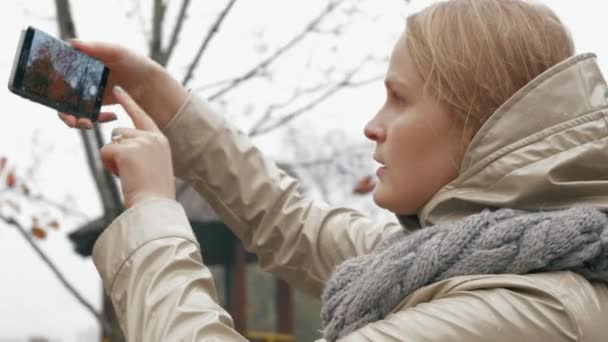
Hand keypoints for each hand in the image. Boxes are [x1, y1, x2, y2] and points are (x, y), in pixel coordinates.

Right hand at [58, 40, 186, 129]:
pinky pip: (90, 116)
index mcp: (79, 63)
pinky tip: (113, 116)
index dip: (51, 89)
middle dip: (64, 113)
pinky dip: (97, 119)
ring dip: (77, 120)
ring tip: (89, 124)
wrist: (151, 83)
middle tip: (74, 122)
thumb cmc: (134, 62)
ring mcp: (88, 94)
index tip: (55, 100)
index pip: (56, 76)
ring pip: (74, 111)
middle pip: (61, 99)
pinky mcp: (98, 106)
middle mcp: (79, 79)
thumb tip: (72, 43)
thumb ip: (96, 47)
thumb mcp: (117, 51)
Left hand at [100, 86, 174, 207]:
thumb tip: (119, 141)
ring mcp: (140, 142)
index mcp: (161, 140)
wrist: (155, 205)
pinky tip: (123, 176)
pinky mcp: (126, 150)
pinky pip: (105, 152)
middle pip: (120, 132)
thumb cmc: (153, 191)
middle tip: (130, 171)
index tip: (119, 90)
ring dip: (113, 159)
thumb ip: (143, 150)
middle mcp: (152, 137)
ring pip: (111, 142)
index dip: (129, 103)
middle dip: (117, 150)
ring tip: (128, 175)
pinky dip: (108, 166)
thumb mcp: (154, 165)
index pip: (142, 116)